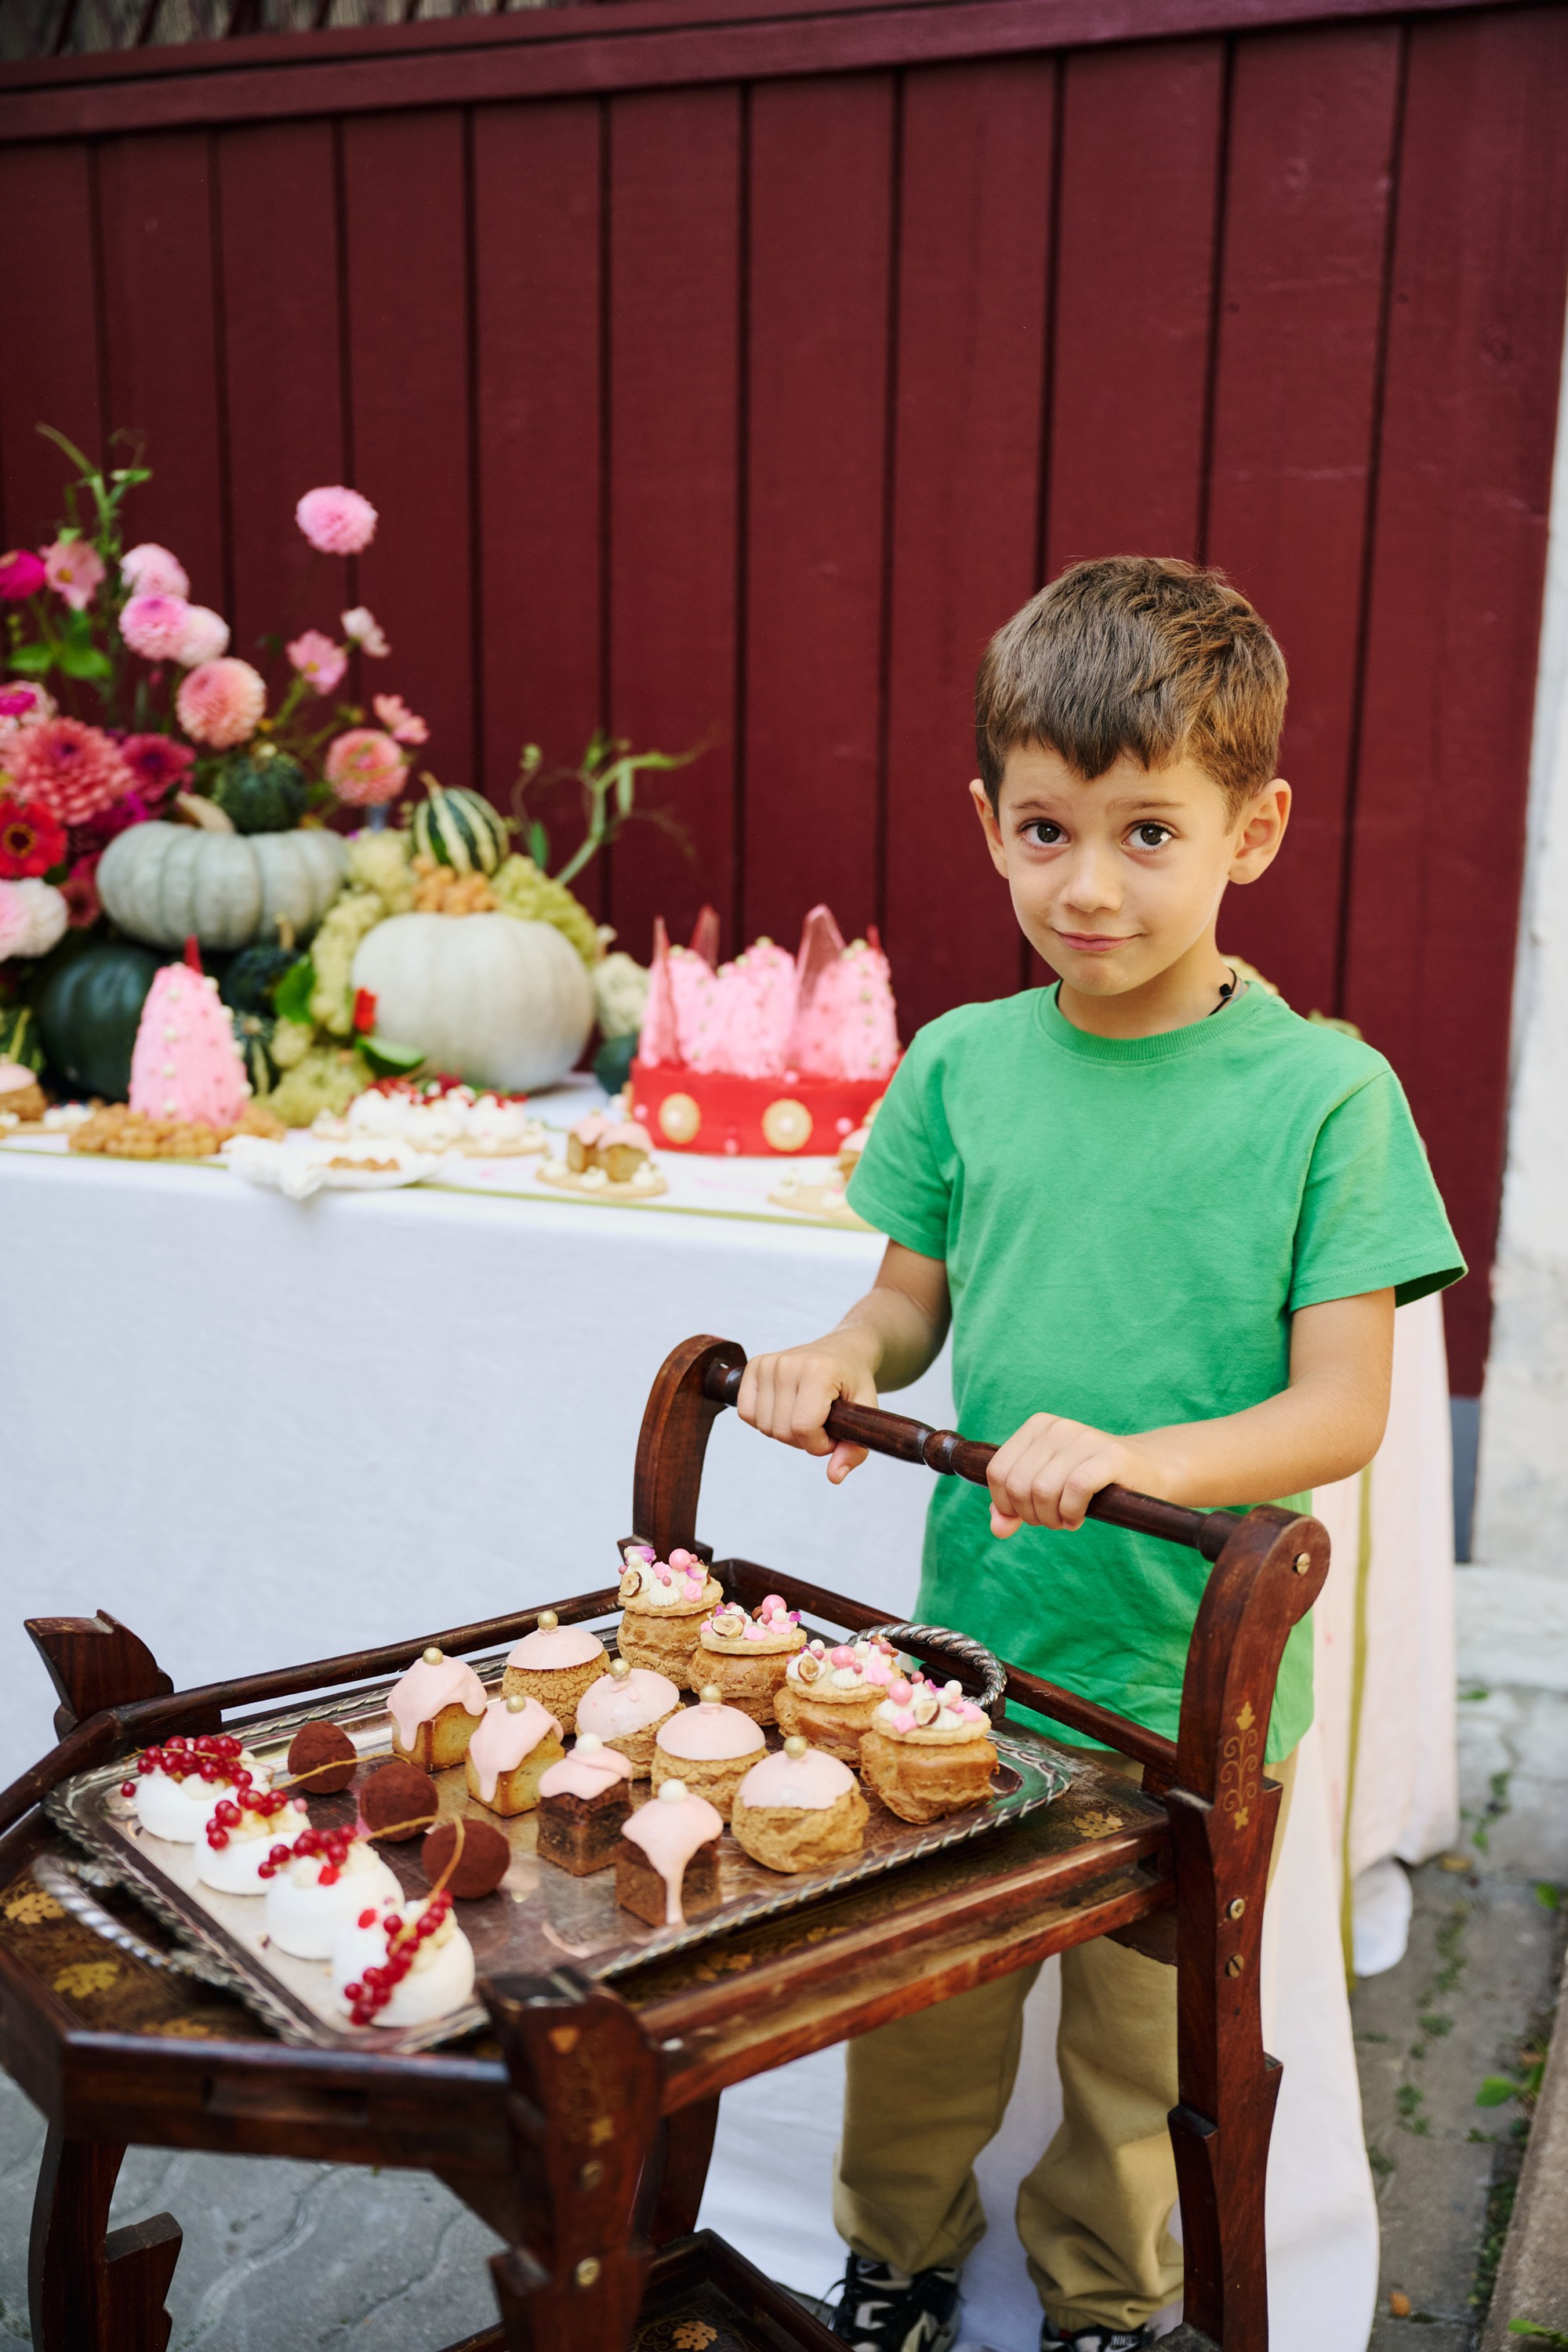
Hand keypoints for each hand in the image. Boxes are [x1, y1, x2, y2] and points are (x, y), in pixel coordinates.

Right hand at [737, 1335, 879, 1483]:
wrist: (843, 1351)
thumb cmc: (854, 1382)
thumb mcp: (866, 1413)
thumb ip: (855, 1448)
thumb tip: (835, 1477)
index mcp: (818, 1371)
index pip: (803, 1428)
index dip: (819, 1445)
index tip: (833, 1436)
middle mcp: (788, 1364)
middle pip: (782, 1431)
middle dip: (805, 1441)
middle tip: (822, 1424)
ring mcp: (768, 1363)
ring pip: (764, 1427)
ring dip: (786, 1433)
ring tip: (806, 1416)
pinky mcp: (754, 1366)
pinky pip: (747, 1413)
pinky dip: (765, 1421)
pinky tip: (785, 1410)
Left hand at [985, 1413, 1140, 1536]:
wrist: (1148, 1470)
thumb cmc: (1090, 1481)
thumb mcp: (1046, 1488)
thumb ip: (1014, 1507)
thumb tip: (998, 1529)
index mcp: (1036, 1427)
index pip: (997, 1471)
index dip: (1005, 1504)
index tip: (1026, 1514)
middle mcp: (1057, 1427)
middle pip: (1019, 1485)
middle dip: (1031, 1515)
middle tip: (1052, 1520)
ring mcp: (1084, 1438)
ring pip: (1043, 1490)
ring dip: (1052, 1518)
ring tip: (1066, 1519)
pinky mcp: (1110, 1455)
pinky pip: (1075, 1489)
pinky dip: (1072, 1512)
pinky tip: (1078, 1516)